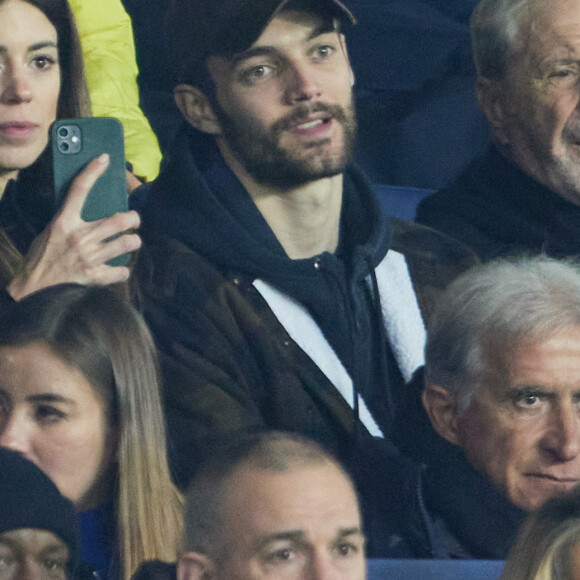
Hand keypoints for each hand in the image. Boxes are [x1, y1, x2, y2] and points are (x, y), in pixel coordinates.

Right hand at [7, 154, 141, 300]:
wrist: (33, 287)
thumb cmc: (41, 257)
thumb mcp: (51, 231)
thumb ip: (69, 221)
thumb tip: (88, 211)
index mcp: (65, 222)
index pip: (79, 190)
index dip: (92, 171)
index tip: (104, 158)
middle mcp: (80, 237)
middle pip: (119, 220)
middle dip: (134, 219)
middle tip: (134, 220)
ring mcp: (90, 257)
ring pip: (127, 244)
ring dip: (134, 242)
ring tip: (132, 242)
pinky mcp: (95, 276)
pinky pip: (121, 272)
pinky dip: (122, 271)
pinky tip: (118, 269)